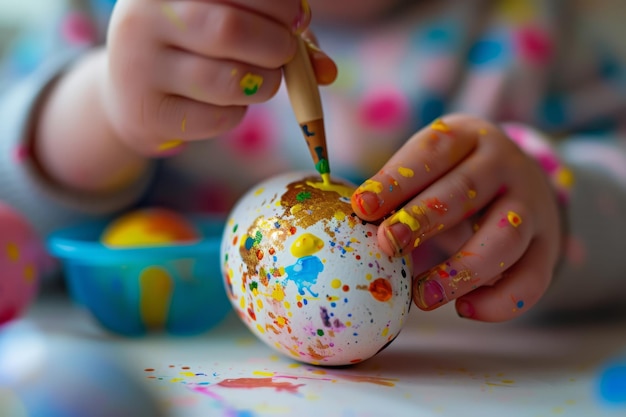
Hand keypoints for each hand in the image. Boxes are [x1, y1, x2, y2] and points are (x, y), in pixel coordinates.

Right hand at [104, 0, 333, 154]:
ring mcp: (138, 68)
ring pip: (229, 81)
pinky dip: (240, 113)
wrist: (132, 90)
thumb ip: (279, 33)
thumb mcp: (227, 22)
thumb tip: (328, 71)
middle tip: (285, 53)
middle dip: (276, 46)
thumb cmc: (193, 45)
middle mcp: (142, 18)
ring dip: (266, 84)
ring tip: (263, 80)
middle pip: (230, 30)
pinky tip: (228, 102)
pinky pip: (220, 118)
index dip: (278, 3)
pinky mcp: (147, 114)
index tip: (297, 17)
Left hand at [351, 114, 562, 321]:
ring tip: (423, 295)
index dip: (396, 180)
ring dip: (462, 269)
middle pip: (466, 190)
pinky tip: (465, 309)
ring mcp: (532, 205)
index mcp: (468, 136)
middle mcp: (504, 165)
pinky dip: (499, 300)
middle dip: (423, 218)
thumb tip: (356, 227)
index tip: (362, 207)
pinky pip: (533, 278)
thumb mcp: (431, 166)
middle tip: (388, 243)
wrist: (521, 180)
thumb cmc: (454, 175)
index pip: (431, 152)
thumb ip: (399, 192)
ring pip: (504, 236)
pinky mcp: (548, 246)